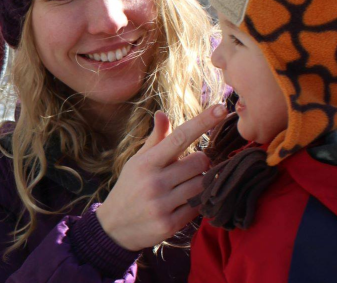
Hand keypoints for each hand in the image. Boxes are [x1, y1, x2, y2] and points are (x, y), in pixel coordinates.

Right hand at [95, 104, 227, 250]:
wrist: (114, 227)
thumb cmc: (129, 187)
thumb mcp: (137, 161)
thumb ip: (155, 140)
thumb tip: (162, 113)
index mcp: (146, 163)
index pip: (179, 137)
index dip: (203, 122)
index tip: (222, 108)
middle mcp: (154, 182)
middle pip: (200, 162)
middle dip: (200, 163)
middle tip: (189, 168)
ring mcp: (162, 205)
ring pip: (202, 184)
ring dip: (200, 182)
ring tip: (186, 185)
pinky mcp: (170, 225)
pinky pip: (198, 207)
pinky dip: (196, 202)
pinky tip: (183, 202)